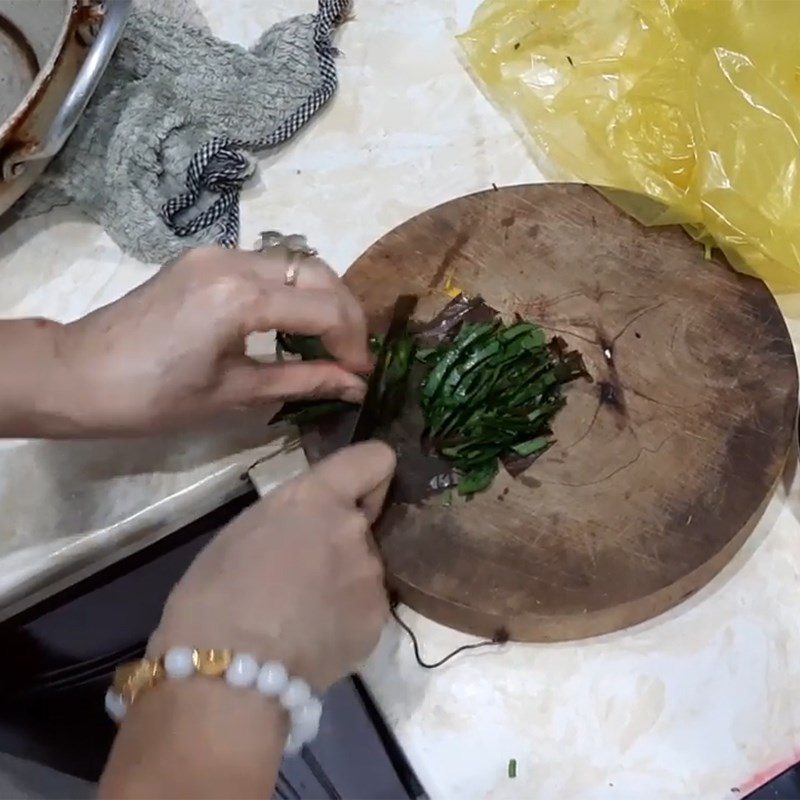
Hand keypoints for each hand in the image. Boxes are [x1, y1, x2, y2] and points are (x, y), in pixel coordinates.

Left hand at [53, 246, 370, 435]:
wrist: (77, 374)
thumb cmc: (152, 398)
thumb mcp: (234, 394)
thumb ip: (303, 381)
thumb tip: (355, 385)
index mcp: (240, 297)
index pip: (324, 308)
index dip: (352, 341)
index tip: (362, 373)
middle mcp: (233, 261)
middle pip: (317, 273)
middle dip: (346, 313)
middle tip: (352, 356)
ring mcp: (216, 254)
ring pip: (294, 262)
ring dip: (321, 298)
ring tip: (329, 341)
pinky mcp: (203, 259)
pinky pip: (266, 265)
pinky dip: (291, 290)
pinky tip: (292, 323)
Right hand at [148, 441, 395, 691]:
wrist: (225, 675)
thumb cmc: (214, 594)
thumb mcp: (244, 531)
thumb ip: (292, 516)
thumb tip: (308, 526)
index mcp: (319, 497)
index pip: (375, 459)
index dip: (368, 476)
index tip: (353, 495)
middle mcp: (356, 529)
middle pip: (365, 522)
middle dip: (341, 539)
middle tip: (302, 571)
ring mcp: (372, 577)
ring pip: (366, 567)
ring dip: (345, 581)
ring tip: (302, 613)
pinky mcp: (379, 621)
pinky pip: (367, 607)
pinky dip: (347, 618)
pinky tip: (313, 638)